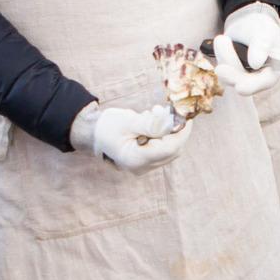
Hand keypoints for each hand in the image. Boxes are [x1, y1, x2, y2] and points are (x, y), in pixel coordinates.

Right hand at [74, 102, 188, 171]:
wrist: (92, 134)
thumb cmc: (107, 126)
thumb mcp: (128, 121)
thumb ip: (150, 124)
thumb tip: (170, 123)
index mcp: (136, 159)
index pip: (169, 148)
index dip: (181, 133)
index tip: (187, 117)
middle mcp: (141, 168)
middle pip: (172, 151)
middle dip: (176, 131)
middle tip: (173, 112)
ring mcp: (143, 167)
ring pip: (169, 151)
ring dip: (169, 132)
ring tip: (156, 114)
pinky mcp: (144, 162)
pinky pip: (161, 150)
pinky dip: (163, 136)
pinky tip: (152, 123)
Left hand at [216, 2, 279, 95]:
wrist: (250, 23)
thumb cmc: (261, 27)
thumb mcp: (264, 31)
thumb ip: (261, 45)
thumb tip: (255, 64)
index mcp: (277, 68)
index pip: (267, 81)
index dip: (253, 85)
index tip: (238, 87)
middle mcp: (263, 77)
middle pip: (245, 83)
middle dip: (232, 74)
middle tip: (219, 67)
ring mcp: (247, 78)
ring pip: (231, 78)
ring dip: (224, 58)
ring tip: (222, 38)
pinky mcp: (234, 75)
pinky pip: (222, 71)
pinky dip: (219, 56)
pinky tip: (222, 41)